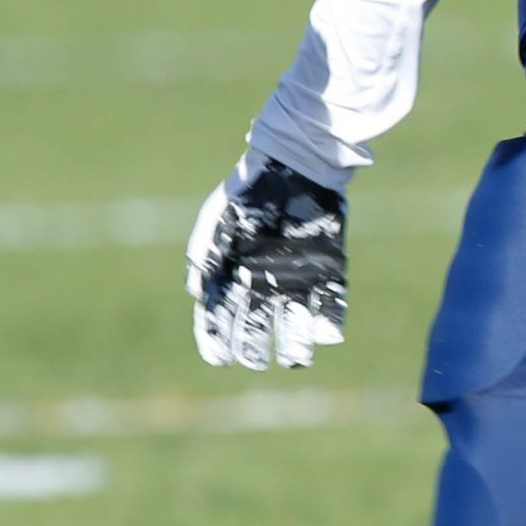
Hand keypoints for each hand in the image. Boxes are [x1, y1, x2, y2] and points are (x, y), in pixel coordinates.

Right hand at [186, 154, 346, 368]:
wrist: (295, 165)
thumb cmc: (250, 192)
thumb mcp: (218, 220)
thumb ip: (203, 254)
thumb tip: (196, 295)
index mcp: (234, 273)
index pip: (219, 315)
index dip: (216, 339)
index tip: (219, 359)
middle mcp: (264, 282)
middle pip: (254, 326)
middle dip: (251, 347)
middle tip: (253, 360)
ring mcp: (297, 279)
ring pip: (293, 323)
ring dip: (293, 344)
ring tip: (294, 358)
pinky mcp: (328, 272)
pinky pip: (330, 304)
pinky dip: (329, 322)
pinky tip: (324, 335)